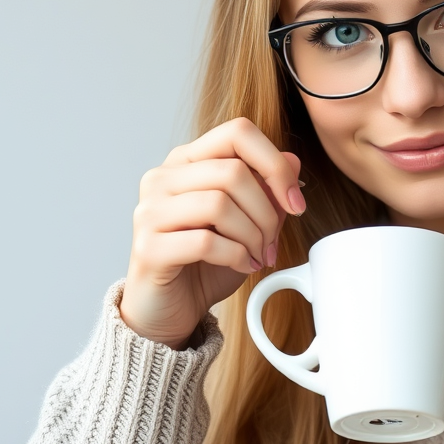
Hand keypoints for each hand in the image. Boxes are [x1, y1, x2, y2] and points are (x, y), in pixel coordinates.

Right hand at [119, 117, 305, 348]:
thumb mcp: (249, 223)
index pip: (237, 133)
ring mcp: (150, 210)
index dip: (275, 164)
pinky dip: (235, 256)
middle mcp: (162, 177)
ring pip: (219, 204)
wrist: (172, 310)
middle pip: (233, 171)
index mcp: (187, 161)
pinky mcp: (148, 247)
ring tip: (257, 255)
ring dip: (252, 235)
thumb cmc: (207, 263)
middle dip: (267, 212)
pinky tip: (242, 266)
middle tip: (272, 242)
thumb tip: (293, 161)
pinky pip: (205, 241)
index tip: (295, 202)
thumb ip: (267, 190)